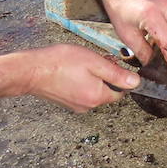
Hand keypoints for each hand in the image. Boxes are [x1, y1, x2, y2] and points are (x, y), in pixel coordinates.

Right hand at [18, 44, 143, 112]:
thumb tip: (136, 83)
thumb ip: (117, 74)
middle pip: (107, 92)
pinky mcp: (65, 103)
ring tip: (79, 65)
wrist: (31, 70)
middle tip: (93, 61)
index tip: (109, 64)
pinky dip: (80, 82)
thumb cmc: (60, 63)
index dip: (119, 76)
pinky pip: (81, 93)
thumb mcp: (94, 62)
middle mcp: (88, 106)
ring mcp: (75, 106)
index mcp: (97, 97)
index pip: (121, 92)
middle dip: (105, 77)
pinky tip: (71, 72)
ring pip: (93, 92)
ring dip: (92, 79)